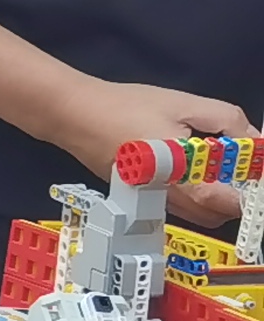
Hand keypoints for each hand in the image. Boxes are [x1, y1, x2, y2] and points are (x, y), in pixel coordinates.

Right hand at [54, 79, 254, 212]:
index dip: (251, 191)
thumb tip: (255, 140)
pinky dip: (198, 198)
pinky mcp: (142, 198)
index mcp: (182, 177)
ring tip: (221, 169)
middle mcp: (168, 198)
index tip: (257, 174)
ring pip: (200, 215)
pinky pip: (181, 208)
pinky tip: (193, 170)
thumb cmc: (127, 107)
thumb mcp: (185, 104)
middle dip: (237, 197)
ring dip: (218, 200)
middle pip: (218, 216)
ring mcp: (153, 201)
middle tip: (243, 170)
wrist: (74, 114)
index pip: (230, 201)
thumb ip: (228, 121)